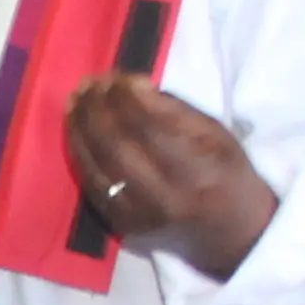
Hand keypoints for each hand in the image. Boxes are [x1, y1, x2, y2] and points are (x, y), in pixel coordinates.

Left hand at [63, 75, 276, 282]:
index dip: (127, 98)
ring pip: (97, 163)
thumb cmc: (225, 171)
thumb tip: (132, 86)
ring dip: (81, 126)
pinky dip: (79, 150)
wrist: (228, 229)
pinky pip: (90, 182)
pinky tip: (75, 127)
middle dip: (98, 108)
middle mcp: (164, 196)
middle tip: (91, 82)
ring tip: (77, 98)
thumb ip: (175, 110)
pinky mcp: (120, 222)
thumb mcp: (216, 134)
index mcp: (197, 170)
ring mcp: (138, 213)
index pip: (150, 127)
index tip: (118, 76)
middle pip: (117, 145)